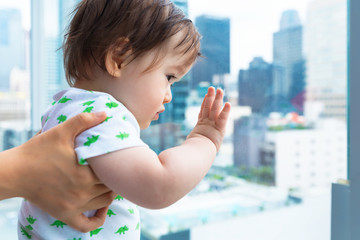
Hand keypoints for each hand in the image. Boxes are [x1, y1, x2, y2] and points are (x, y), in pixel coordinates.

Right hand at [12, 112, 114, 231]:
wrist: (14, 172)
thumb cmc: (37, 151)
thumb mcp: (60, 132)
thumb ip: (83, 120)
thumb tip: (105, 113)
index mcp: (84, 174)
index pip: (112, 173)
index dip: (117, 166)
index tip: (118, 159)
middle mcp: (81, 193)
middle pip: (110, 188)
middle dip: (115, 178)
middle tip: (116, 170)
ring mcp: (73, 206)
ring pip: (103, 203)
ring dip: (110, 194)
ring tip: (109, 182)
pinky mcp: (64, 215)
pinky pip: (86, 225)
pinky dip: (97, 219)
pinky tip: (101, 208)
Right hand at [187, 87, 230, 150]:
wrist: (196, 154)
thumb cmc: (192, 151)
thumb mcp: (192, 143)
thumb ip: (190, 140)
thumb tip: (186, 141)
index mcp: (200, 126)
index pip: (203, 112)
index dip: (205, 102)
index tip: (206, 95)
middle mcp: (206, 123)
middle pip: (209, 107)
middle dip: (211, 97)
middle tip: (213, 88)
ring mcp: (212, 125)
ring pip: (215, 109)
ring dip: (218, 99)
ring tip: (220, 90)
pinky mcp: (219, 129)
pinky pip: (223, 118)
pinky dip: (225, 111)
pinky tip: (228, 103)